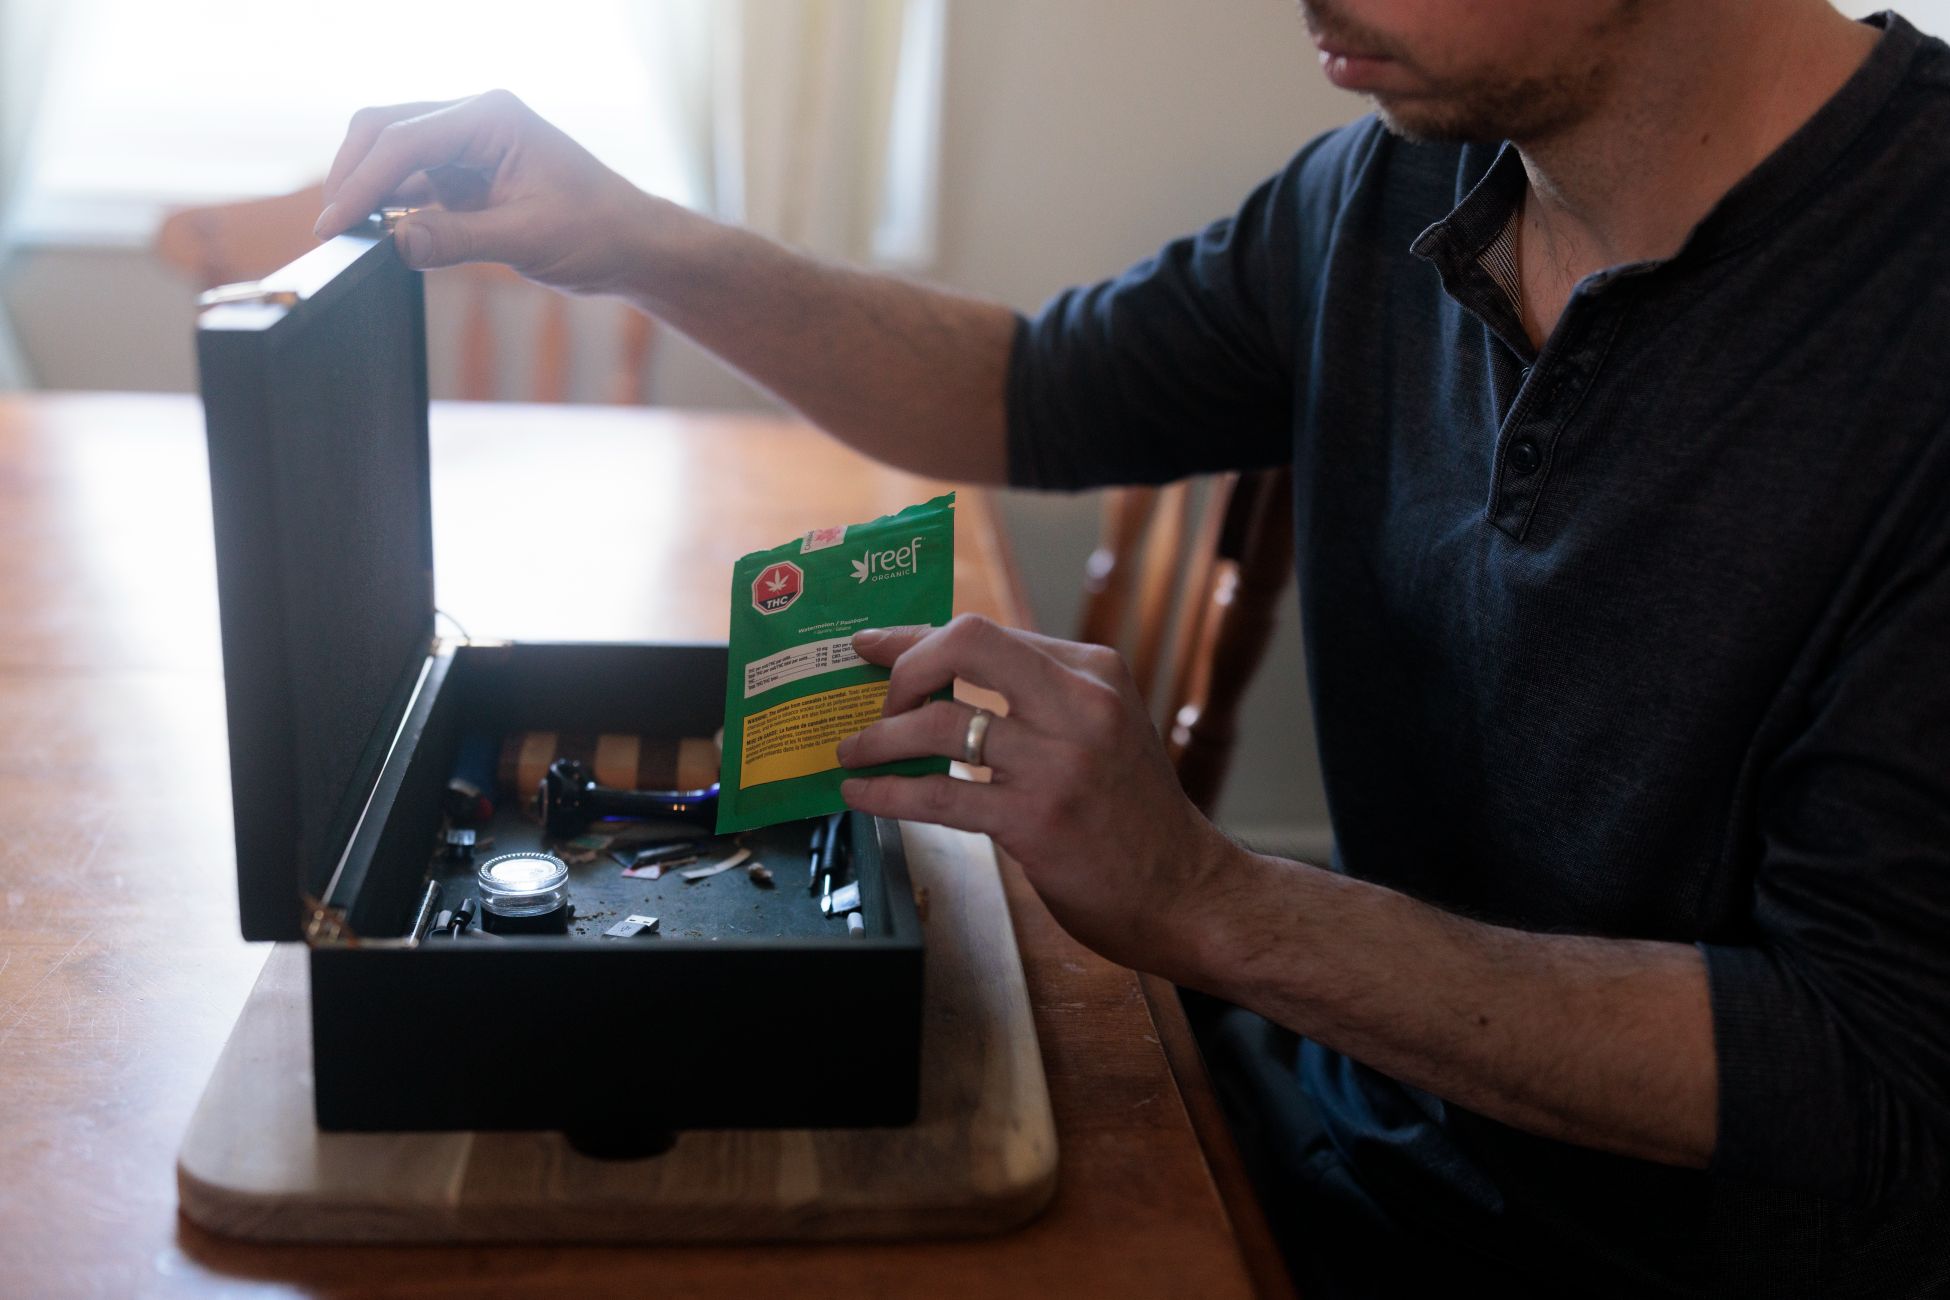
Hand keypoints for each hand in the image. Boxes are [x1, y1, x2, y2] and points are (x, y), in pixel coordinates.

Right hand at [312, 89, 658, 293]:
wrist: (632, 245)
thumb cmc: (597, 232)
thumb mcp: (527, 240)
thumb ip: (458, 239)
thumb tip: (395, 242)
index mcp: (492, 118)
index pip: (404, 140)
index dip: (361, 183)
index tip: (333, 224)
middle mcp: (474, 120)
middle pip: (384, 130)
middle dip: (352, 176)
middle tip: (333, 230)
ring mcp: (466, 144)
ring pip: (391, 154)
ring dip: (367, 190)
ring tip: (350, 235)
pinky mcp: (464, 174)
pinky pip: (410, 181)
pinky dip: (389, 205)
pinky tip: (378, 234)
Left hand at [836, 615, 1253, 980]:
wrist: (1187, 892)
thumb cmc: (1135, 815)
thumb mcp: (1105, 728)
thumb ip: (1041, 699)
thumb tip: (944, 685)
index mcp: (1094, 672)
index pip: (987, 632)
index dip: (917, 637)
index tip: (872, 645)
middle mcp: (1079, 705)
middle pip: (965, 643)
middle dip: (903, 669)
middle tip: (878, 704)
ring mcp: (1057, 762)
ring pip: (938, 725)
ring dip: (879, 740)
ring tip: (854, 753)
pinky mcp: (1035, 821)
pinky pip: (938, 798)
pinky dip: (888, 793)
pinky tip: (864, 795)